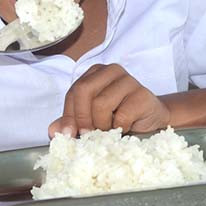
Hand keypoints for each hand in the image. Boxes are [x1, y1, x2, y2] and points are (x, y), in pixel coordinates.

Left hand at [48, 64, 170, 137]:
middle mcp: (111, 70)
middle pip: (83, 91)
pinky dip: (119, 128)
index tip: (68, 134)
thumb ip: (72, 122)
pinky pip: (121, 116)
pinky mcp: (142, 94)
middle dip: (82, 117)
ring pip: (100, 104)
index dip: (69, 115)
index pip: (74, 91)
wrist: (152, 118)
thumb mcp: (92, 118)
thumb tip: (53, 131)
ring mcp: (128, 80)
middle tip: (87, 134)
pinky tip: (126, 127)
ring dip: (102, 125)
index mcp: (95, 72)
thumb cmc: (120, 116)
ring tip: (110, 129)